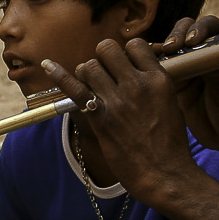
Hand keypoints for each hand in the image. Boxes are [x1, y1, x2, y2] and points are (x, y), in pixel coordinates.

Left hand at [43, 38, 208, 212]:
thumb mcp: (171, 105)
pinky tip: (47, 65)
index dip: (125, 53)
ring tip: (91, 89)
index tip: (123, 66)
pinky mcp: (101, 118)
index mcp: (159, 80)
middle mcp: (138, 85)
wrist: (165, 174)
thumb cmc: (170, 145)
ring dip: (86, 74)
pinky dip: (59, 75)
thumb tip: (139, 71)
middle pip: (108, 50)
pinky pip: (75, 89)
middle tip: (104, 77)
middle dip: (102, 59)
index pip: (135, 45)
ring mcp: (118, 101)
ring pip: (89, 66)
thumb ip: (154, 85)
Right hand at [151, 16, 218, 156]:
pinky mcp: (174, 79)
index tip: (193, 41)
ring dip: (162, 46)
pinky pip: (158, 66)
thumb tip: (200, 52)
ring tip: (158, 54)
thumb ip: (216, 68)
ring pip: (170, 46)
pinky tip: (143, 63)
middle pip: (185, 30)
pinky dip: (150, 62)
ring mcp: (187, 64)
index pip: (210, 26)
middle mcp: (204, 51)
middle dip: (177, 34)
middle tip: (172, 47)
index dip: (200, 28)